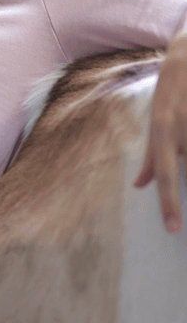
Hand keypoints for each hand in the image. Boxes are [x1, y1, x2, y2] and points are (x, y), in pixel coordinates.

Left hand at [133, 32, 186, 232]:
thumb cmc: (172, 92)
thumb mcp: (157, 120)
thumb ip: (151, 156)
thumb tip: (139, 187)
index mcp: (162, 129)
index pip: (165, 173)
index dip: (169, 204)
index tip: (173, 230)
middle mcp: (179, 125)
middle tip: (178, 160)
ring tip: (184, 116)